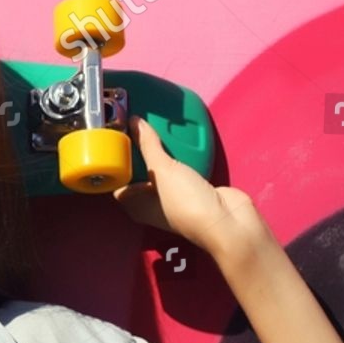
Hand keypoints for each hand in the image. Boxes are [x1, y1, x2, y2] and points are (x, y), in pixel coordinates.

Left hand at [113, 117, 261, 256]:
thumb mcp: (162, 170)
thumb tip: (134, 122)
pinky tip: (181, 142)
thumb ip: (148, 145)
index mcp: (136, 206)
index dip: (117, 165)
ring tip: (155, 131)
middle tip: (136, 130)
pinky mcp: (194, 192)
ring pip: (162, 174)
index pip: (118, 183)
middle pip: (140, 176)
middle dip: (139, 156)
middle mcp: (152, 205)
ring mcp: (174, 199)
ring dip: (162, 156)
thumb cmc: (185, 201)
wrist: (227, 220)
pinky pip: (183, 172)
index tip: (116, 142)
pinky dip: (182, 159)